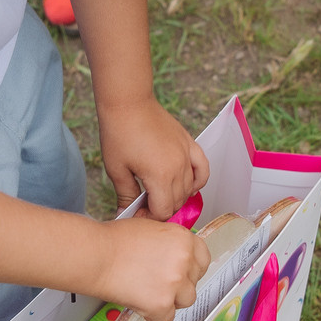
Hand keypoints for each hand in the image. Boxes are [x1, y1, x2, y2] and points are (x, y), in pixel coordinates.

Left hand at [95, 93, 207, 221]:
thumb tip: (124, 214)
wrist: (129, 103)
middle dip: (161, 209)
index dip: (149, 218)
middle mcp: (179, 168)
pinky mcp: (189, 144)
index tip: (137, 213)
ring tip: (158, 194)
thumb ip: (125, 196)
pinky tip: (188, 186)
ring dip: (175, 197)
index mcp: (160, 176)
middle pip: (177, 203)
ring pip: (189, 189)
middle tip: (143, 205)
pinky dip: (198, 181)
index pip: (163, 211)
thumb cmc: (119, 133)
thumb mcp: (117, 169)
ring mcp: (187, 155)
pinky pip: (203, 169)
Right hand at [95, 216, 209, 320]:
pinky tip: (139, 303)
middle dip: (178, 284)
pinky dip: (153, 316)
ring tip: (147, 292)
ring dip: (169, 300)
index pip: (203, 258)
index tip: (181, 271)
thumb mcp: (150, 229)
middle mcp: (184, 260)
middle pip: (195, 281)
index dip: (191, 267)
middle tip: (157, 282)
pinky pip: (166, 319)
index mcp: (183, 238)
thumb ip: (169, 243)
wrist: (95, 256)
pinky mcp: (162, 304)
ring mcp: (175, 283)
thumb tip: (176, 256)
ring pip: (185, 301)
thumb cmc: (113, 241)